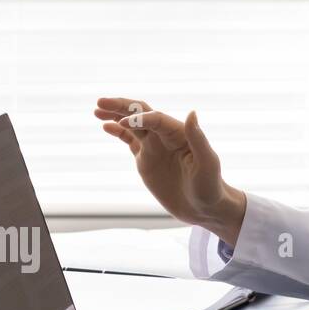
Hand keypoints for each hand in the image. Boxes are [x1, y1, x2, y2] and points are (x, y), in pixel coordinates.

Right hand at [93, 97, 245, 243]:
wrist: (204, 208)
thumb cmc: (210, 186)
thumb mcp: (207, 163)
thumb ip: (198, 138)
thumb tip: (192, 112)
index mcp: (181, 134)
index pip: (157, 119)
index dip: (140, 119)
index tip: (123, 124)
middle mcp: (167, 136)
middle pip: (142, 114)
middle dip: (122, 106)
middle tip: (100, 101)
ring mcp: (155, 147)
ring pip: (133, 125)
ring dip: (116, 116)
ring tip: (97, 109)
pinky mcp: (146, 159)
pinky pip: (130, 141)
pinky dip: (118, 132)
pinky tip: (106, 126)